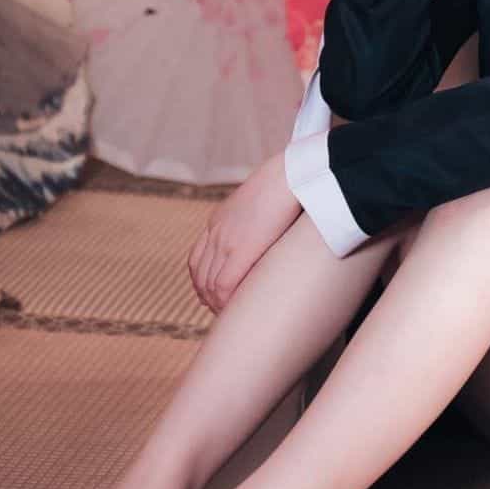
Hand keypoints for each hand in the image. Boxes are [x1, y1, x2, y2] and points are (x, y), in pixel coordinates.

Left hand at [188, 151, 300, 312]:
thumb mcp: (262, 201)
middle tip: (224, 313)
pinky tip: (235, 310)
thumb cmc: (287, 184)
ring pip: (207, 284)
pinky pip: (223, 286)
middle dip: (208, 298)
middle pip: (199, 275)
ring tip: (231, 315)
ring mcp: (225, 240)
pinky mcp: (240, 249)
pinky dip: (225, 302)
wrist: (291, 173)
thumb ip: (255, 219)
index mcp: (219, 220)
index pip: (198, 259)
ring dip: (216, 303)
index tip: (215, 298)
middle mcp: (216, 232)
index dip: (203, 283)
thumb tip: (267, 230)